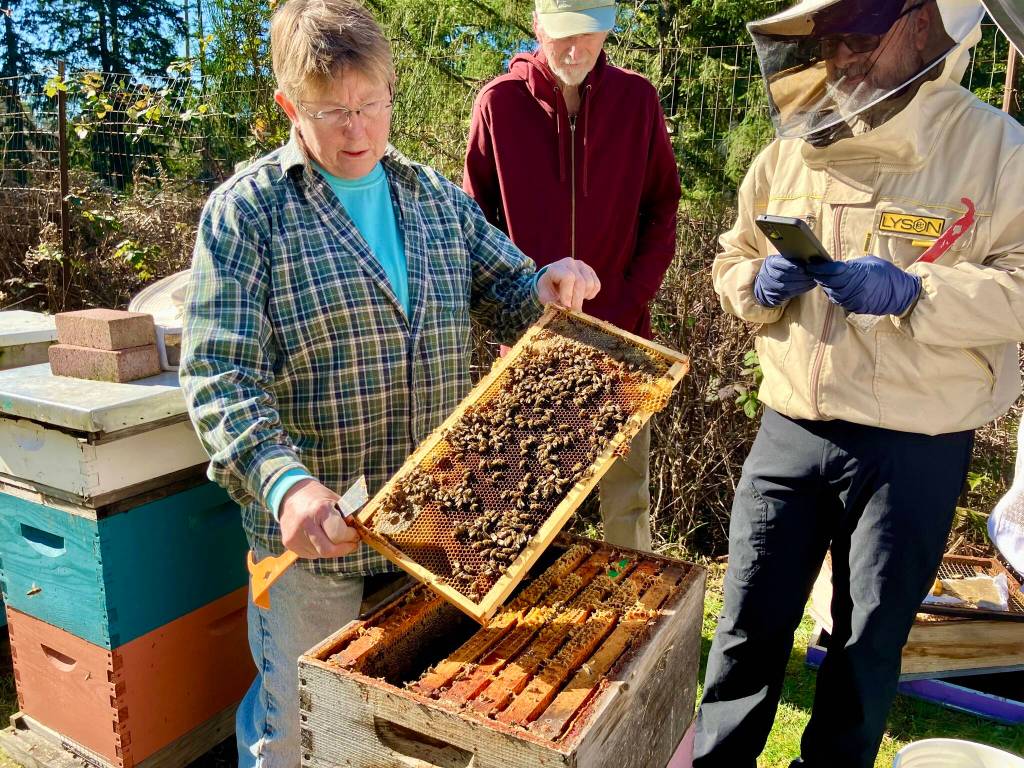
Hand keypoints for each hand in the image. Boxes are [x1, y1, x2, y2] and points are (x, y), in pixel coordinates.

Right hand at [279, 479, 359, 558]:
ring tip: (332, 536)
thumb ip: (348, 517)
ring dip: (331, 548)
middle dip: (343, 549)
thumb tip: (358, 532)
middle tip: (351, 544)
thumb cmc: (318, 497)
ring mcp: (295, 535)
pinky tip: (319, 536)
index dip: (350, 537)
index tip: (355, 534)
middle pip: (328, 550)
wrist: (290, 493)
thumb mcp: (336, 500)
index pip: (339, 534)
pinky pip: (310, 553)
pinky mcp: (288, 542)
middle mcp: (305, 524)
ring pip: (320, 553)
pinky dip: (319, 548)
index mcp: (320, 510)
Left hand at [536, 258, 600, 310]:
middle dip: (577, 300)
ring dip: (583, 297)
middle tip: (574, 312)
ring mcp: (582, 266)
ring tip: (574, 300)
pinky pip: (596, 285)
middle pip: (580, 282)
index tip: (566, 306)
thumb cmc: (549, 289)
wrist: (554, 281)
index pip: (567, 277)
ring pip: (590, 284)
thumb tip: (565, 309)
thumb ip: (552, 302)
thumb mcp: (545, 296)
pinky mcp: (590, 271)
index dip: (568, 294)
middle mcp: (570, 263)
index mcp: (556, 268)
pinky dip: (591, 294)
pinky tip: (581, 295)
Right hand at [753, 254, 815, 306]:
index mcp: (770, 262)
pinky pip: (789, 293)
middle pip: (783, 276)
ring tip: (812, 281)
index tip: (803, 269)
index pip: (779, 264)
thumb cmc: (781, 268)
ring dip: (801, 284)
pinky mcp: (776, 295)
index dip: (791, 266)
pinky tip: (809, 286)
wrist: (769, 282)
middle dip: (799, 276)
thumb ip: (792, 260)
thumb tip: (808, 260)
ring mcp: (771, 285)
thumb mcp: (783, 260)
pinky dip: (801, 290)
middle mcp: (768, 274)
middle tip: (811, 275)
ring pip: (786, 286)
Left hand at [806, 256, 921, 315]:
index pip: (833, 271)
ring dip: (826, 286)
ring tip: (821, 278)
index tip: (810, 264)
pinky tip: (834, 288)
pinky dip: (834, 294)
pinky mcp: (855, 308)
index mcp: (859, 273)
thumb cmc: (887, 274)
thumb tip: (834, 266)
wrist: (902, 294)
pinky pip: (839, 301)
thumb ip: (852, 265)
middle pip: (829, 283)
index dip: (820, 268)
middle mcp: (855, 288)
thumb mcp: (870, 263)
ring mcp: (854, 300)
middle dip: (820, 276)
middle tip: (812, 270)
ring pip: (832, 293)